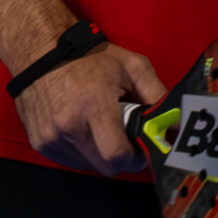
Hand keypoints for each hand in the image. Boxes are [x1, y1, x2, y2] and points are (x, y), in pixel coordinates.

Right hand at [14, 41, 164, 175]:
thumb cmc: (90, 57)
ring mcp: (50, 137)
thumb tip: (177, 124)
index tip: (139, 147)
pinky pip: (70, 161)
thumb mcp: (132, 67)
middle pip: (105, 168)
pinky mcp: (39, 142)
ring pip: (88, 166)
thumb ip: (158, 96)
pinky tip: (80, 128)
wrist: (39, 50)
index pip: (117, 157)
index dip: (134, 158)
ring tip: (98, 127)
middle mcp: (69, 127)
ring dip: (99, 154)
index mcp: (94, 107)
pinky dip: (81, 151)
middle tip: (122, 138)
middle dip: (119, 158)